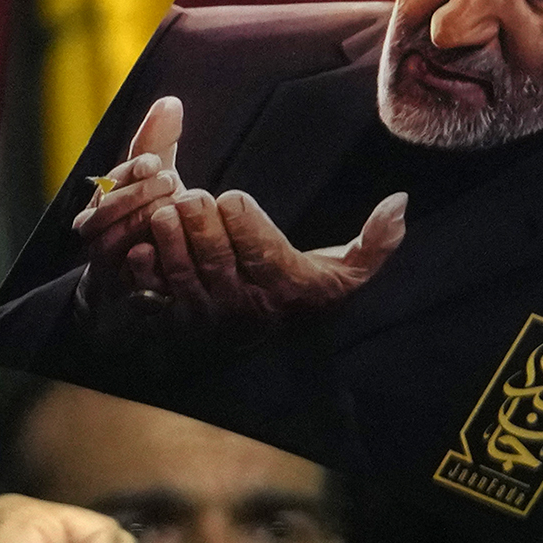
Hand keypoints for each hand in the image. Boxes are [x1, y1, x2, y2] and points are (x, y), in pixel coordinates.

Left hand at [77, 98, 405, 331]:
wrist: (256, 344)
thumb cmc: (302, 293)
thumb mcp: (344, 271)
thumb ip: (376, 241)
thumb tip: (401, 201)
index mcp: (284, 286)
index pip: (256, 241)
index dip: (243, 221)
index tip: (232, 199)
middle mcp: (244, 305)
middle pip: (214, 248)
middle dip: (201, 221)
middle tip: (192, 198)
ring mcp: (205, 315)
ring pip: (181, 267)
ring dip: (170, 240)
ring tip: (166, 213)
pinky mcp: (172, 320)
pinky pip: (150, 291)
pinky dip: (143, 271)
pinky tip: (141, 249)